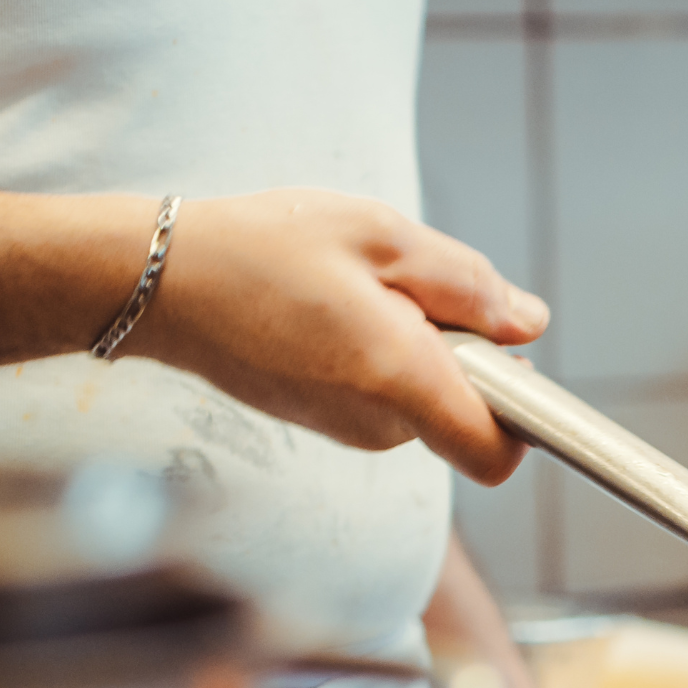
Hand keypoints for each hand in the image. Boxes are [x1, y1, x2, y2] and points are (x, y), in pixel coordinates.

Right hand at [127, 188, 546, 483]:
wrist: (158, 281)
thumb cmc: (264, 248)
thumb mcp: (382, 236)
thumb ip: (468, 285)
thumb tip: (529, 324)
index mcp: (401, 381)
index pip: (497, 451)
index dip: (523, 415)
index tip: (510, 360)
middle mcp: (378, 425)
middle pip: (465, 408)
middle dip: (460, 350)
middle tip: (400, 285)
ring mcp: (347, 430)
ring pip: (422, 396)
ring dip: (414, 344)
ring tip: (353, 289)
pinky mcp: (322, 420)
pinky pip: (381, 392)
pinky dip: (376, 351)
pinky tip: (329, 307)